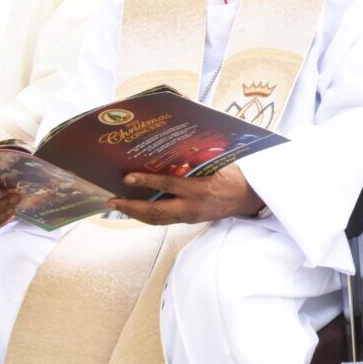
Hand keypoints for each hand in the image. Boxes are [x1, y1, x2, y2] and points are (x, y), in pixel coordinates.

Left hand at [107, 165, 263, 225]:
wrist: (249, 198)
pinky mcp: (189, 220)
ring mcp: (190, 216)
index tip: (128, 177)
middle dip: (131, 207)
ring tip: (118, 205)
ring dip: (136, 214)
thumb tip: (173, 143)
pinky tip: (136, 209)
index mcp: (200, 189)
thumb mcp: (217, 162)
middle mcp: (193, 206)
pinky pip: (164, 220)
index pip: (169, 185)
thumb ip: (195, 157)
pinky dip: (148, 215)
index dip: (147, 181)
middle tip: (112, 201)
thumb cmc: (234, 175)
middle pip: (156, 211)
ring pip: (157, 220)